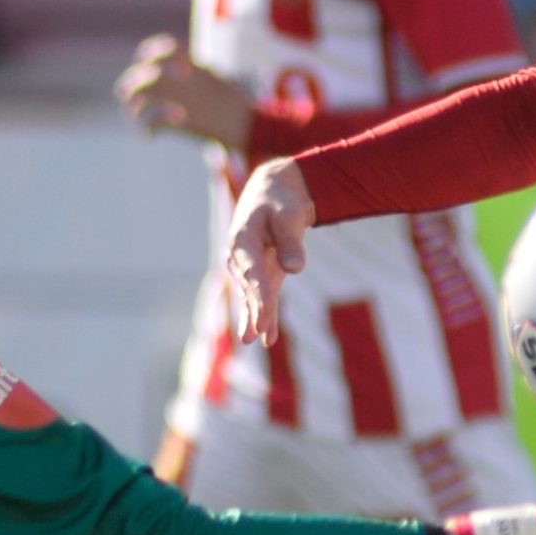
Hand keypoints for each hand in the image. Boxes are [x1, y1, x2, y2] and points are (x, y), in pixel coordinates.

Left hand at [116, 35, 254, 151]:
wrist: (251, 125)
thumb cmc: (239, 106)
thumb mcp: (220, 80)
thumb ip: (200, 74)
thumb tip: (186, 70)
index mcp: (197, 68)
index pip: (168, 49)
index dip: (150, 52)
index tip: (141, 60)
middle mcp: (188, 81)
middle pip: (149, 75)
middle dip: (132, 82)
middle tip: (123, 92)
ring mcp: (185, 100)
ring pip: (146, 96)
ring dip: (135, 106)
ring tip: (133, 114)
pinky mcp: (184, 121)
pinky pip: (155, 123)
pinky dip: (147, 130)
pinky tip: (148, 137)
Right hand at [224, 157, 313, 342]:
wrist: (273, 192)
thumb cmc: (281, 202)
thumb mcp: (289, 215)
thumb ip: (290, 241)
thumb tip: (295, 268)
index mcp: (242, 239)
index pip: (252, 273)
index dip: (258, 296)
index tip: (263, 316)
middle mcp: (240, 256)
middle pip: (249, 289)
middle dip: (253, 312)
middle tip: (256, 335)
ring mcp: (248, 267)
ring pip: (252, 296)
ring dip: (255, 318)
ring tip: (255, 341)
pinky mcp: (260, 273)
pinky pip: (261, 297)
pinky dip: (264, 314)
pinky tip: (267, 338)